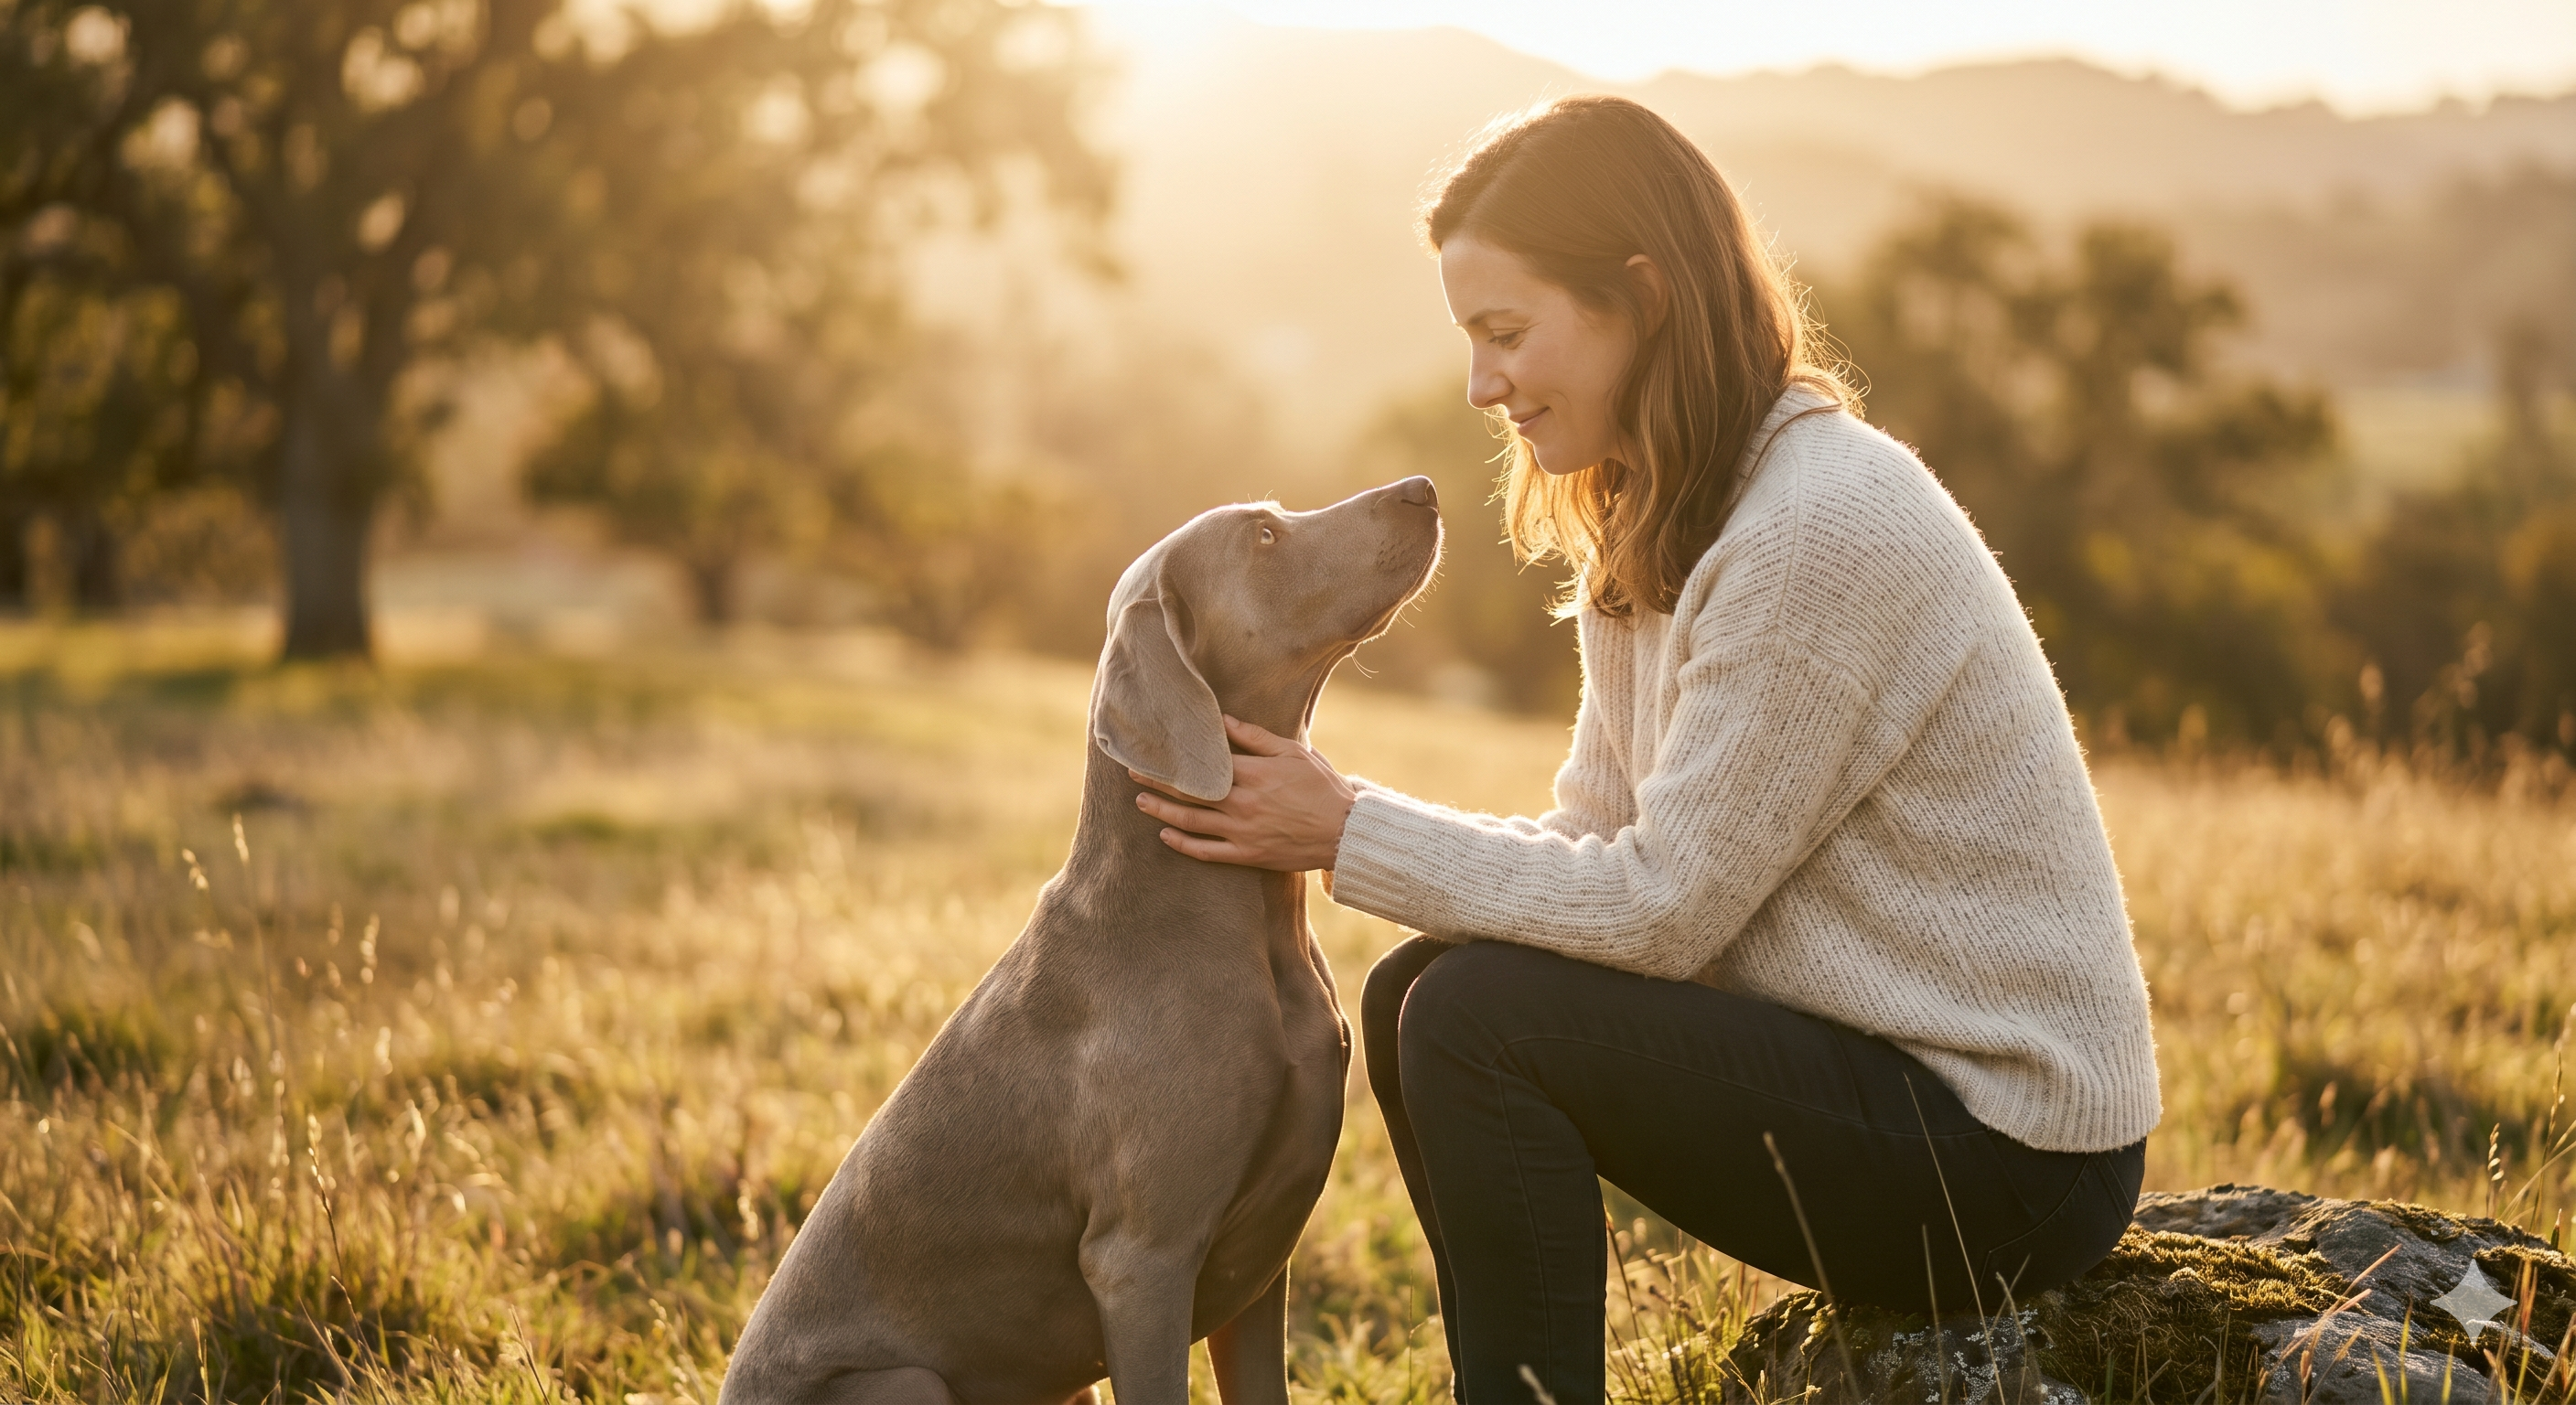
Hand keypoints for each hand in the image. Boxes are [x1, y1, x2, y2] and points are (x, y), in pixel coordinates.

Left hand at [1132, 715, 1356, 872]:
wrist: (1345, 832)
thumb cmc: (1322, 788)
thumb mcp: (1293, 753)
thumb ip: (1256, 737)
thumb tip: (1223, 720)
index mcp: (1254, 774)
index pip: (1204, 763)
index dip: (1176, 758)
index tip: (1154, 749)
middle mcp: (1242, 803)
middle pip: (1189, 791)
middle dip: (1158, 781)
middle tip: (1132, 772)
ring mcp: (1242, 832)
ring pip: (1191, 821)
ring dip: (1161, 811)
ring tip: (1140, 802)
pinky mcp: (1246, 855)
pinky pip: (1207, 852)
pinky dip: (1183, 844)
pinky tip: (1166, 836)